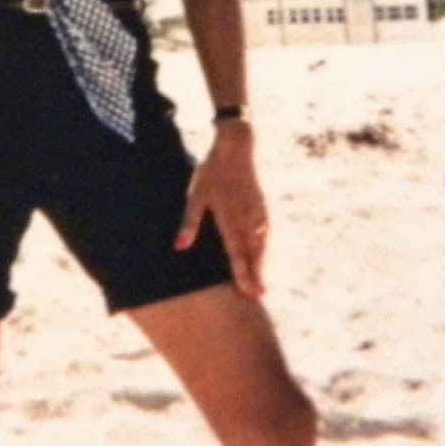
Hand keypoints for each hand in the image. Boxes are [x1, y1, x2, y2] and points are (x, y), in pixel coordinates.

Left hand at [175, 124, 267, 298]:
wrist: (237, 148)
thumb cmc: (211, 172)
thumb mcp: (195, 196)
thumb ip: (189, 224)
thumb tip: (179, 248)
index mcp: (229, 219)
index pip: (237, 254)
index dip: (243, 274)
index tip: (248, 293)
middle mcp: (246, 219)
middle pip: (253, 253)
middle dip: (256, 276)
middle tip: (259, 297)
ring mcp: (257, 213)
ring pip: (261, 245)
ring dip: (262, 265)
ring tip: (262, 284)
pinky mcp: (261, 207)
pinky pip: (265, 233)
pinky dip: (264, 248)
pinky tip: (263, 256)